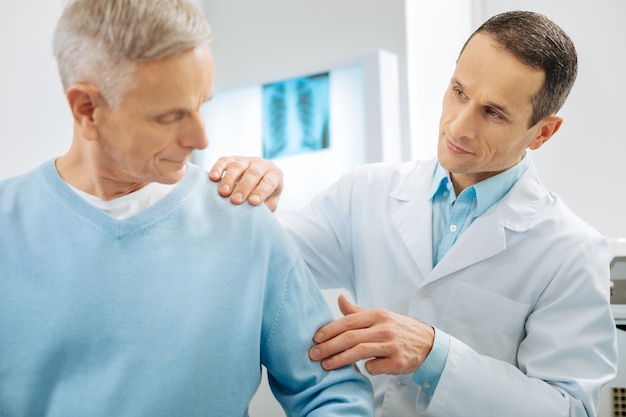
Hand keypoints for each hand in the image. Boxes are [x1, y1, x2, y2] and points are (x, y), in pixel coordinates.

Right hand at [208, 155, 283, 211]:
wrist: (259, 180)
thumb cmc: (265, 194)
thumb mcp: (270, 201)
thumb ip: (265, 206)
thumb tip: (255, 215)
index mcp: (274, 174)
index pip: (269, 182)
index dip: (261, 191)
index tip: (253, 202)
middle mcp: (260, 165)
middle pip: (253, 173)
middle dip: (244, 187)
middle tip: (236, 200)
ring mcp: (245, 160)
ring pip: (237, 166)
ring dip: (229, 179)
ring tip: (223, 192)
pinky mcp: (231, 159)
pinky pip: (224, 161)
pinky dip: (218, 168)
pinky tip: (213, 178)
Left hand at [309, 295, 434, 374]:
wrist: (428, 343)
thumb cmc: (399, 329)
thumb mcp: (380, 316)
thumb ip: (358, 311)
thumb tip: (340, 299)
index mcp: (378, 315)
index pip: (348, 321)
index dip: (330, 329)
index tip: (315, 337)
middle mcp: (384, 328)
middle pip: (350, 337)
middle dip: (329, 346)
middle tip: (314, 354)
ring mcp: (392, 345)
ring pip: (360, 352)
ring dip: (340, 360)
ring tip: (326, 365)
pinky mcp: (398, 362)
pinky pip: (375, 367)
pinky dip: (366, 369)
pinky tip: (363, 368)